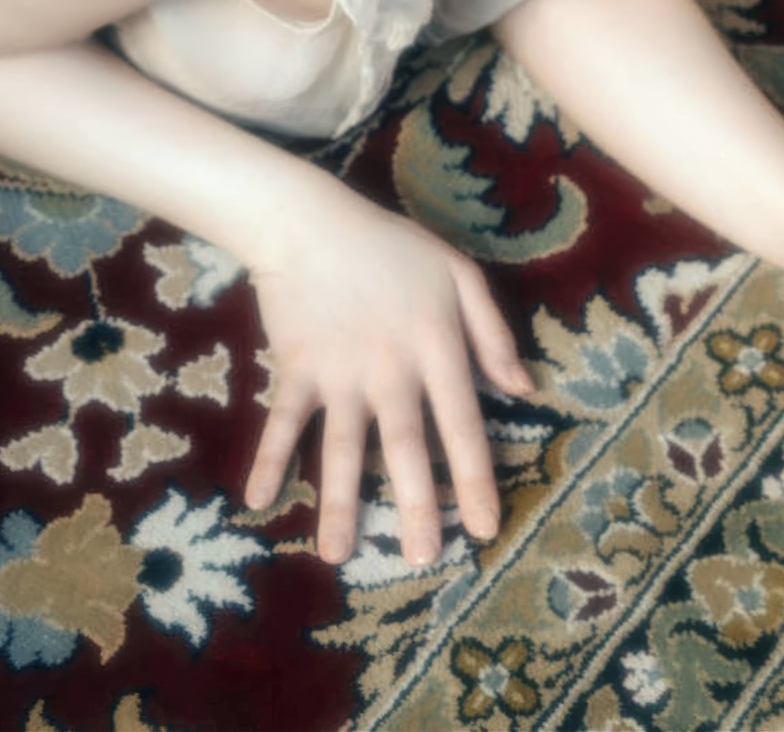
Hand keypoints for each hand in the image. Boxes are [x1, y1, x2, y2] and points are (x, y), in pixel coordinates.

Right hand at [242, 178, 532, 565]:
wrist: (311, 221)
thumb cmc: (392, 246)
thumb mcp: (458, 273)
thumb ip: (492, 332)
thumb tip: (524, 388)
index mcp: (437, 345)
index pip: (462, 422)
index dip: (474, 477)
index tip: (483, 529)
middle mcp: (391, 367)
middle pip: (406, 446)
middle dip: (415, 506)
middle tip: (421, 561)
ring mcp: (340, 370)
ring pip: (344, 445)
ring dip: (340, 501)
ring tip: (337, 556)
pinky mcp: (297, 367)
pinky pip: (283, 420)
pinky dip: (270, 457)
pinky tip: (259, 499)